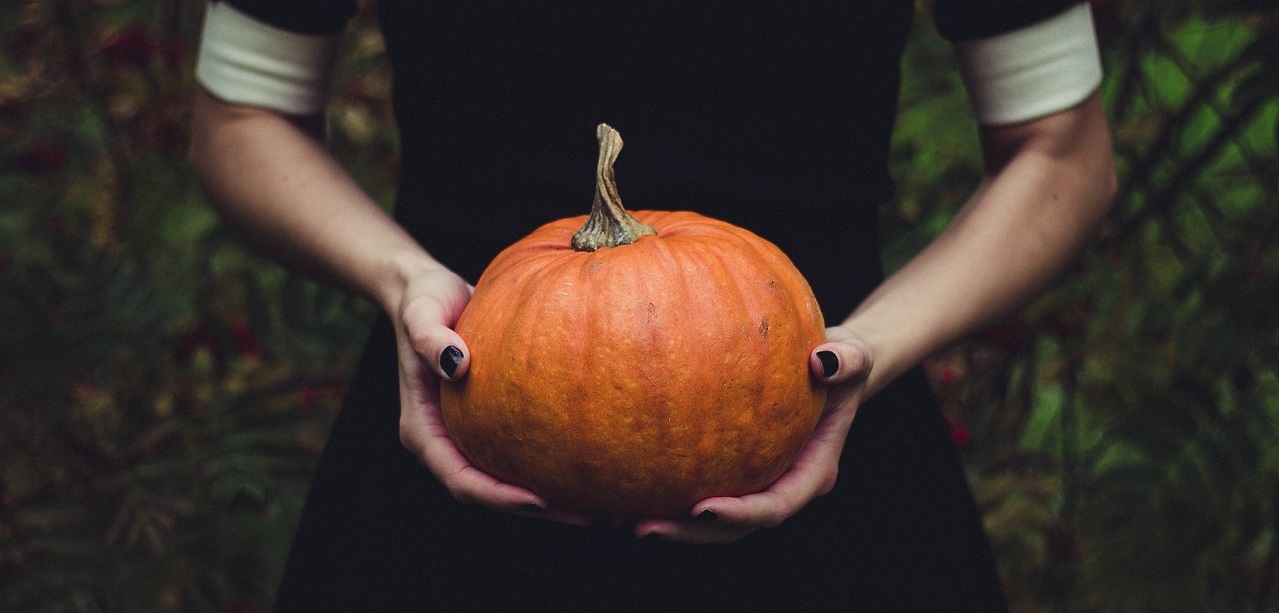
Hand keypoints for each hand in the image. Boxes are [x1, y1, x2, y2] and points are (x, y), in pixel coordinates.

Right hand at [392, 267, 591, 525]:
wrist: (429, 291)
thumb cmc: (423, 299)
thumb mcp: (421, 312)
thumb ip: (430, 337)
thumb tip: (457, 364)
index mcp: (423, 431)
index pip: (460, 480)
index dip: (498, 497)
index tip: (539, 500)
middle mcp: (447, 442)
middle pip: (491, 493)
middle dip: (539, 510)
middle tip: (592, 516)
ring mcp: (470, 435)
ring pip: (511, 480)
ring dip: (554, 497)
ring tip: (605, 503)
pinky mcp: (492, 423)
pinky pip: (524, 453)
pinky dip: (555, 464)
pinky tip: (597, 462)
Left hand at [633, 325, 873, 543]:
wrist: (828, 367)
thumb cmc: (840, 360)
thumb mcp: (854, 354)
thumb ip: (846, 360)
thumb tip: (823, 361)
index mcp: (812, 472)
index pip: (775, 506)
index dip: (741, 516)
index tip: (703, 509)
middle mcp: (780, 485)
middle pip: (734, 528)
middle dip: (690, 533)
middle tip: (643, 527)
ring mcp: (754, 482)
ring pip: (709, 519)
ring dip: (669, 523)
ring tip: (619, 518)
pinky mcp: (730, 469)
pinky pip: (694, 486)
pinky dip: (662, 491)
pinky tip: (620, 485)